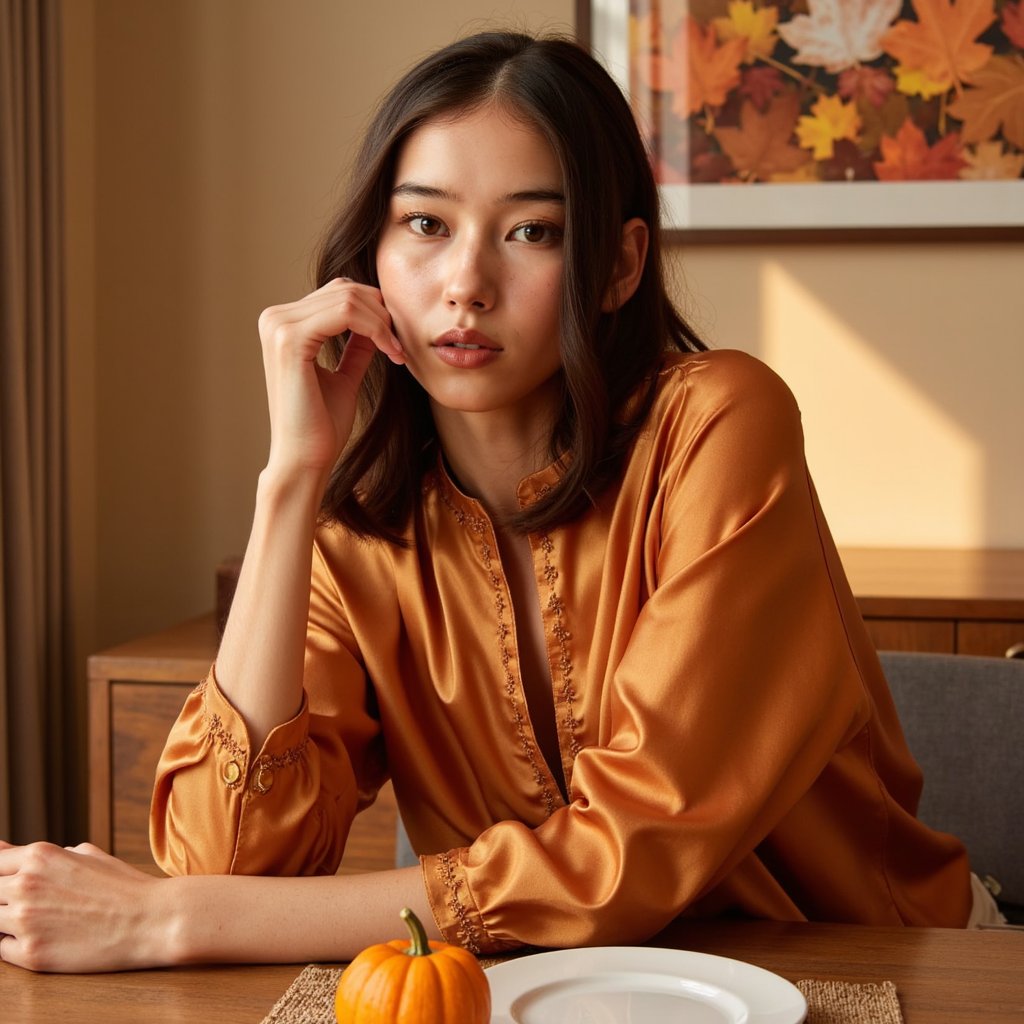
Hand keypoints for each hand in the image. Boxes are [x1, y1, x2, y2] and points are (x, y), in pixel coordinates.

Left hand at [0, 840, 165, 971]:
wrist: (151, 919)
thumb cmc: (122, 886)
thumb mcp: (86, 854)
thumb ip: (45, 854)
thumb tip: (10, 851)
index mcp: (39, 855)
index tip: (6, 884)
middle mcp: (25, 885)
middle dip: (2, 898)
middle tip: (26, 904)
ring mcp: (25, 921)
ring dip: (4, 922)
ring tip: (35, 921)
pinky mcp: (31, 954)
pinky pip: (1, 949)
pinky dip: (13, 944)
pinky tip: (40, 937)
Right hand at [258, 278, 404, 483]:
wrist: (306, 459)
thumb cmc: (321, 425)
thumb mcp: (344, 377)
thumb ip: (356, 347)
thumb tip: (377, 321)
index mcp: (283, 325)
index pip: (338, 293)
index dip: (375, 311)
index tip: (397, 343)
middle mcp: (275, 318)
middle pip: (345, 290)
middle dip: (382, 314)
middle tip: (401, 347)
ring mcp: (278, 326)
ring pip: (349, 298)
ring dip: (383, 324)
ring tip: (397, 353)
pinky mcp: (290, 339)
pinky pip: (346, 313)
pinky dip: (376, 329)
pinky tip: (391, 353)